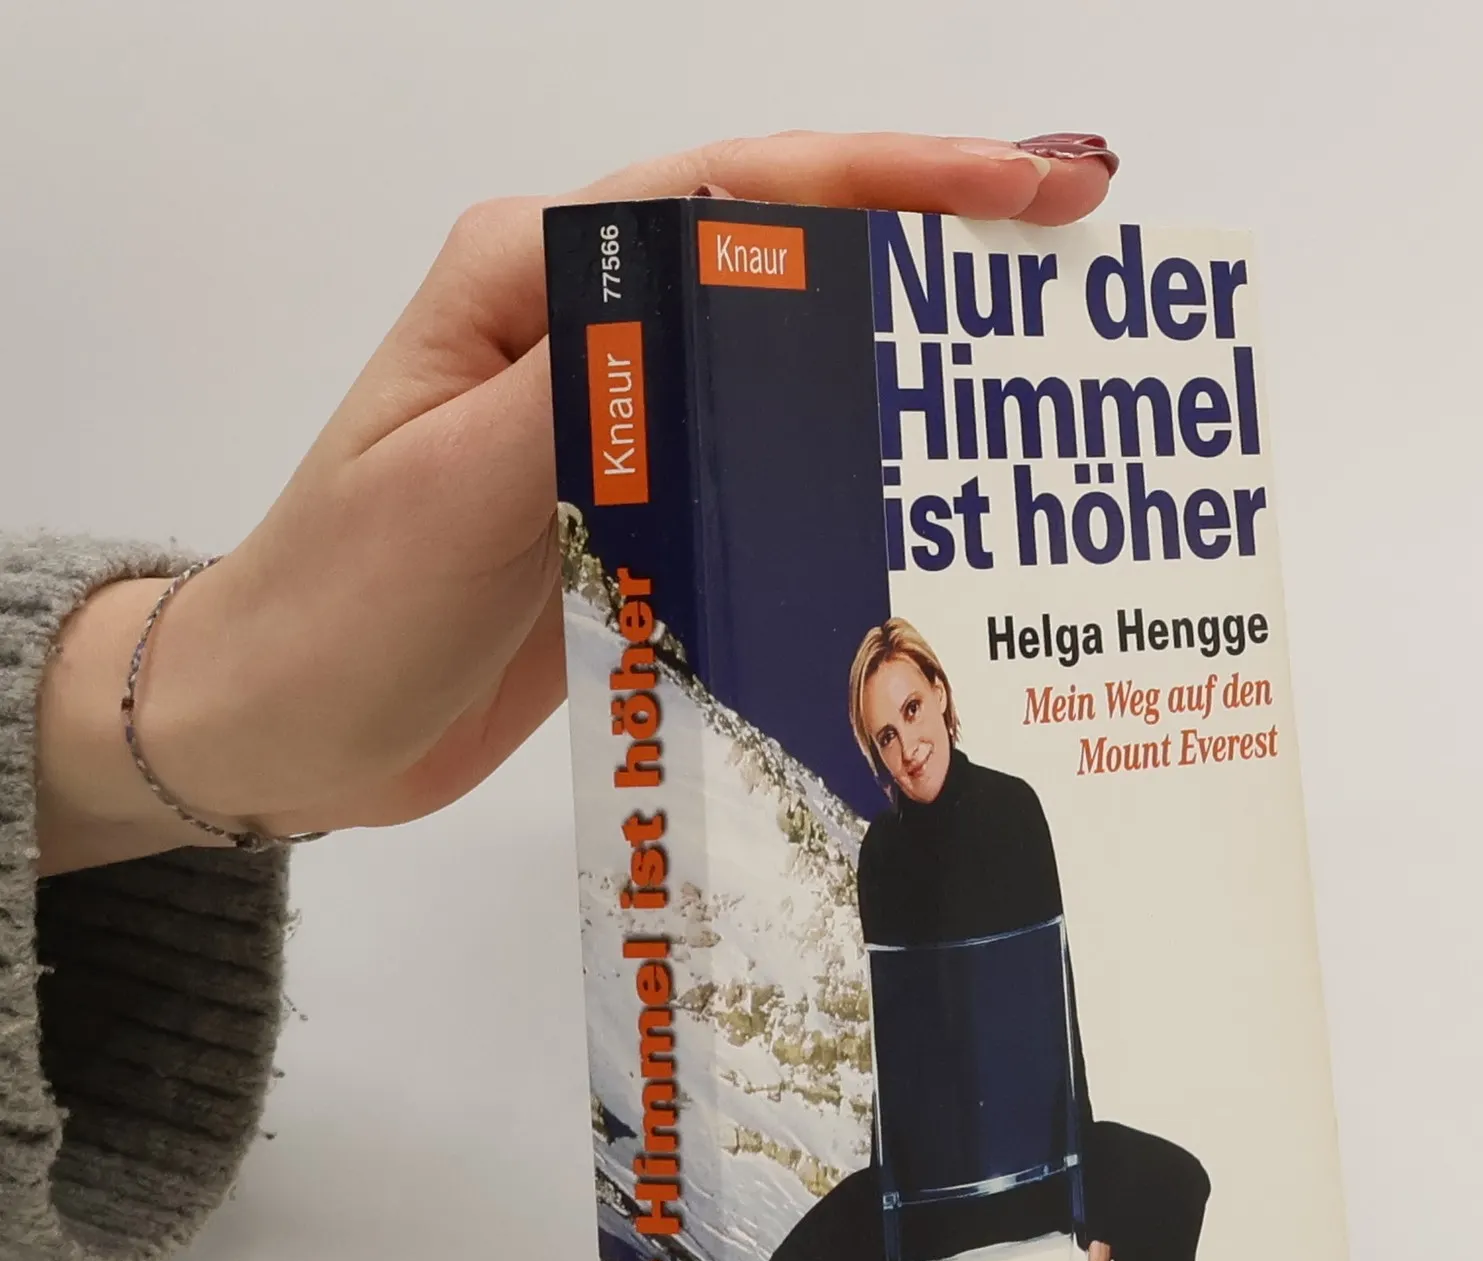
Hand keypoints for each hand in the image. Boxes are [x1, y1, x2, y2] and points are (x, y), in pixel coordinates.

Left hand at [36, 132, 1116, 873]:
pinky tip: (923, 506)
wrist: (285, 730)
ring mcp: (615, 432)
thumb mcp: (452, 494)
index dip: (893, 179)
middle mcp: (587, 340)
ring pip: (784, 376)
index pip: (739, 197)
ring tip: (1027, 388)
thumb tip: (733, 301)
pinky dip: (844, 481)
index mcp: (534, 282)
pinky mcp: (632, 517)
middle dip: (929, 258)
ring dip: (901, 373)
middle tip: (1068, 278)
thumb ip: (588, 394)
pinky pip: (758, 479)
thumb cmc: (341, 606)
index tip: (1025, 188)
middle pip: (784, 269)